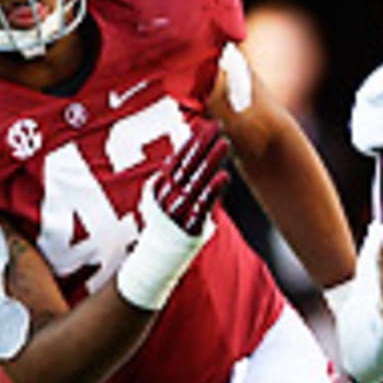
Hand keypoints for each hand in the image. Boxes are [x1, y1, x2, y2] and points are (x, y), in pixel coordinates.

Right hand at [153, 120, 230, 235]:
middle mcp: (168, 196)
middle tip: (217, 126)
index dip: (192, 141)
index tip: (205, 124)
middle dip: (202, 144)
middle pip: (186, 165)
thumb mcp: (165, 197)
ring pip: (196, 181)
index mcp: (162, 187)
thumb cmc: (167, 224)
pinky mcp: (189, 226)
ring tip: (225, 144)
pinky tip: (224, 176)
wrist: (157, 258)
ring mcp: (178, 210)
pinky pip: (202, 205)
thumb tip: (183, 151)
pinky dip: (213, 190)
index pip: (178, 159)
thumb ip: (176, 176)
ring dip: (210, 161)